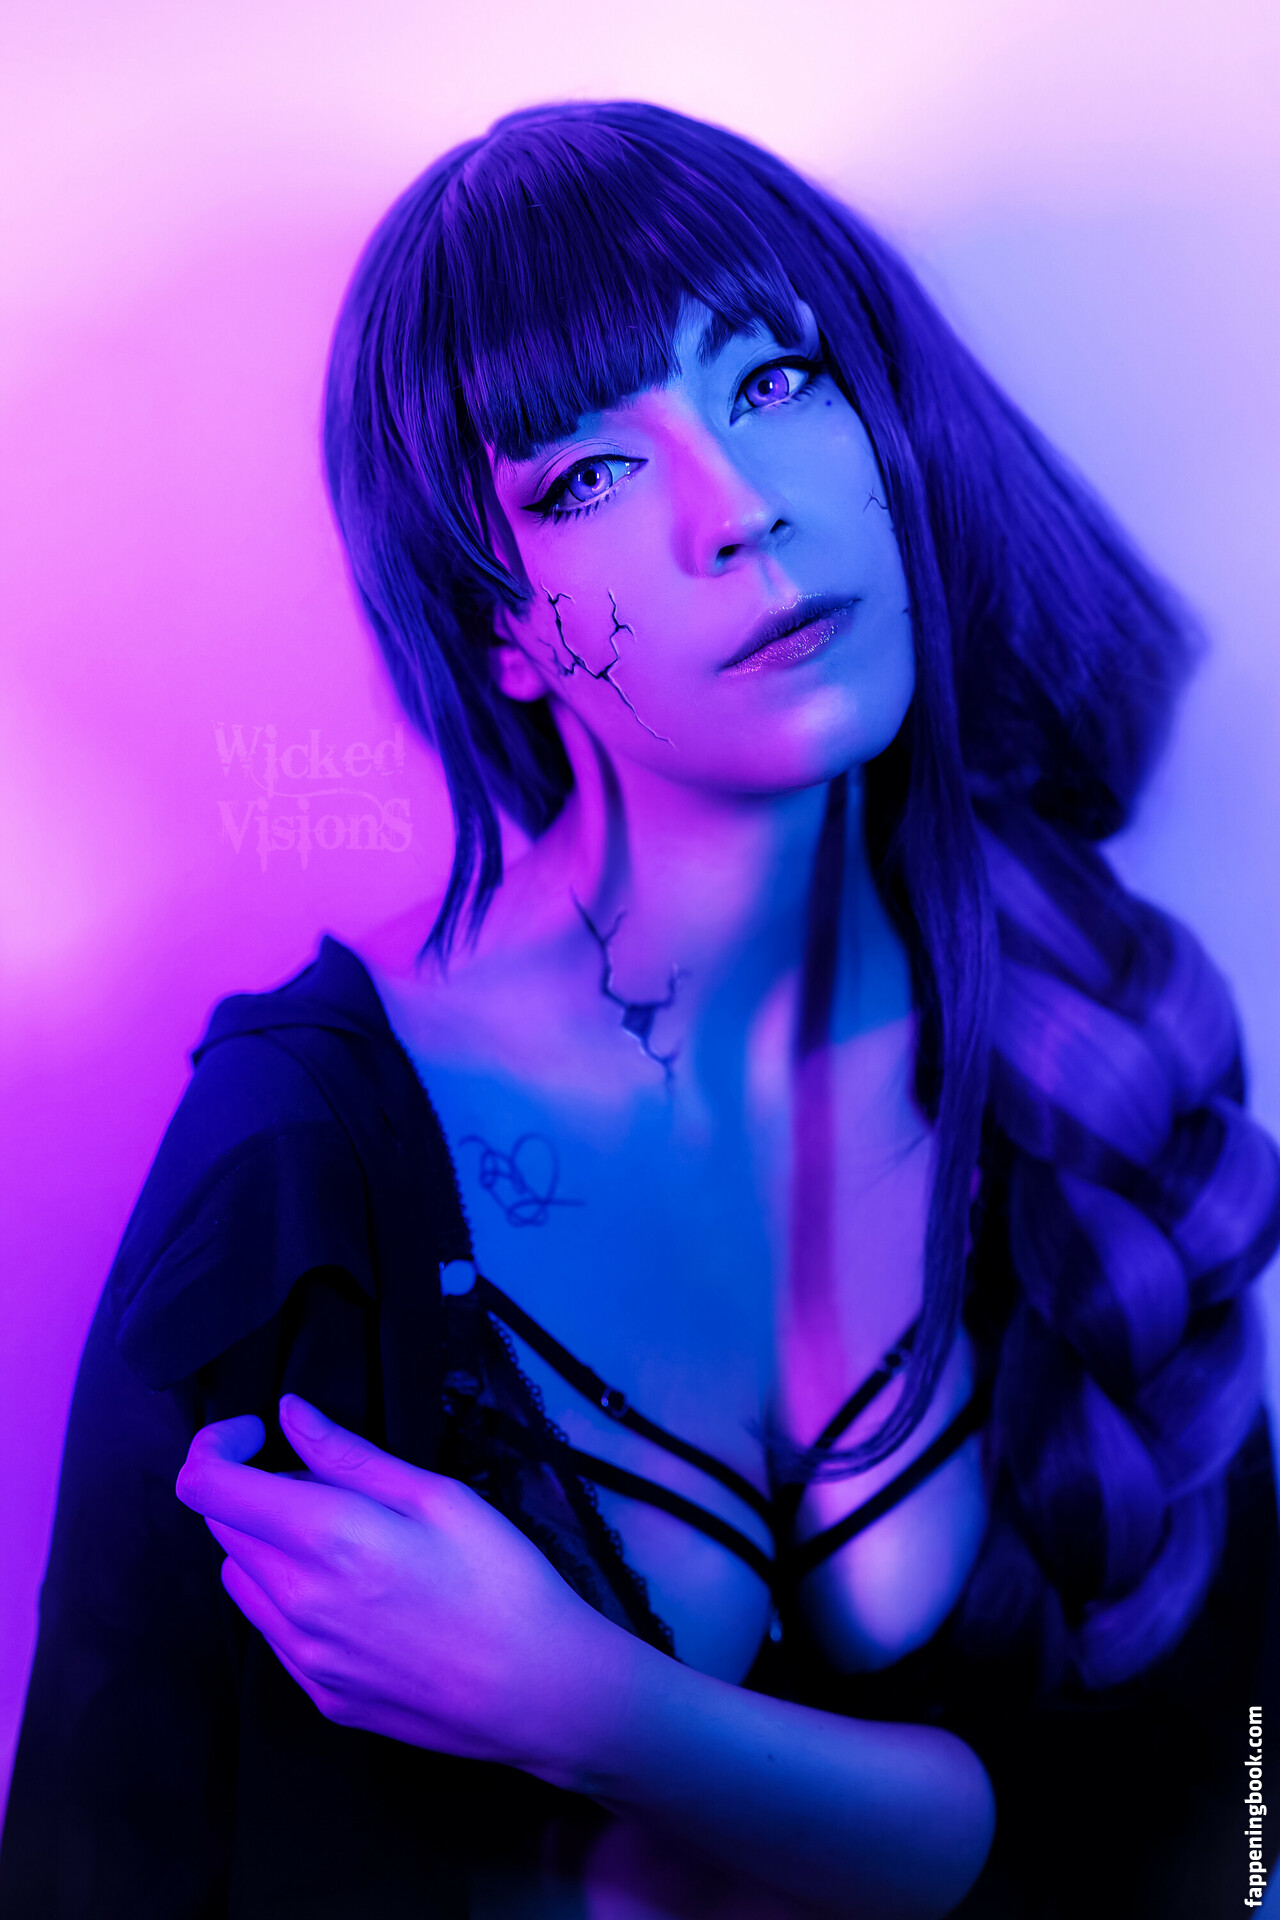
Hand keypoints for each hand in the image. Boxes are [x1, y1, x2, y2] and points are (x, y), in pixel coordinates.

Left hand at [176, 1397, 614, 1771]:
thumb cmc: (503, 1579)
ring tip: (344, 1540)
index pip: (207, 1487)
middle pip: (221, 1527)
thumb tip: (289, 1414)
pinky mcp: (317, 1694)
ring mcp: (302, 1657)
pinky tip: (356, 1594)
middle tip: (332, 1484)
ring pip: (240, 1578)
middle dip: (254, 1489)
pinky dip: (288, 1595)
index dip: (215, 1445)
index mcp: (326, 1539)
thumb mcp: (438, 1496)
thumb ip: (350, 1456)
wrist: (539, 1692)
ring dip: (266, 1544)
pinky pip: (271, 1629)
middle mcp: (295, 1601)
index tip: (259, 1431)